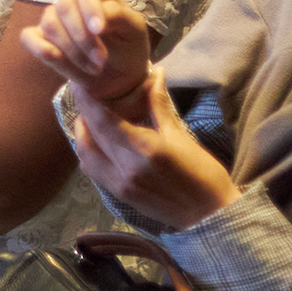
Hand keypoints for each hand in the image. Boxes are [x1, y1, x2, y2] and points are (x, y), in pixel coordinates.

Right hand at [19, 0, 153, 114]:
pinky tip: (57, 59)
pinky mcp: (41, 37)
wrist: (119, 76)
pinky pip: (28, 37)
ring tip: (93, 67)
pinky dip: (40, 48)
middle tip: (101, 60)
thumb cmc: (129, 47)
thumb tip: (97, 17)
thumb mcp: (135, 30)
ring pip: (49, 24)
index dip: (89, 6)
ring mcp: (54, 17)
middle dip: (82, 38)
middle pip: (64, 6)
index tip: (99, 30)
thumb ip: (119, 15)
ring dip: (71, 51)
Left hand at [68, 71, 240, 229]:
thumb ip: (159, 105)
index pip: (101, 119)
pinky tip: (98, 142)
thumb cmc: (203, 173)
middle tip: (86, 94)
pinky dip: (89, 153)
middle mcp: (124, 167)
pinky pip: (93, 170)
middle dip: (83, 112)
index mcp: (143, 148)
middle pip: (90, 134)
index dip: (86, 99)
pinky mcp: (119, 196)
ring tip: (91, 118)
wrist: (210, 217)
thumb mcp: (181, 135)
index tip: (81, 82)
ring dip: (83, 134)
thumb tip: (155, 73)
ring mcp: (119, 184)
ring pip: (85, 154)